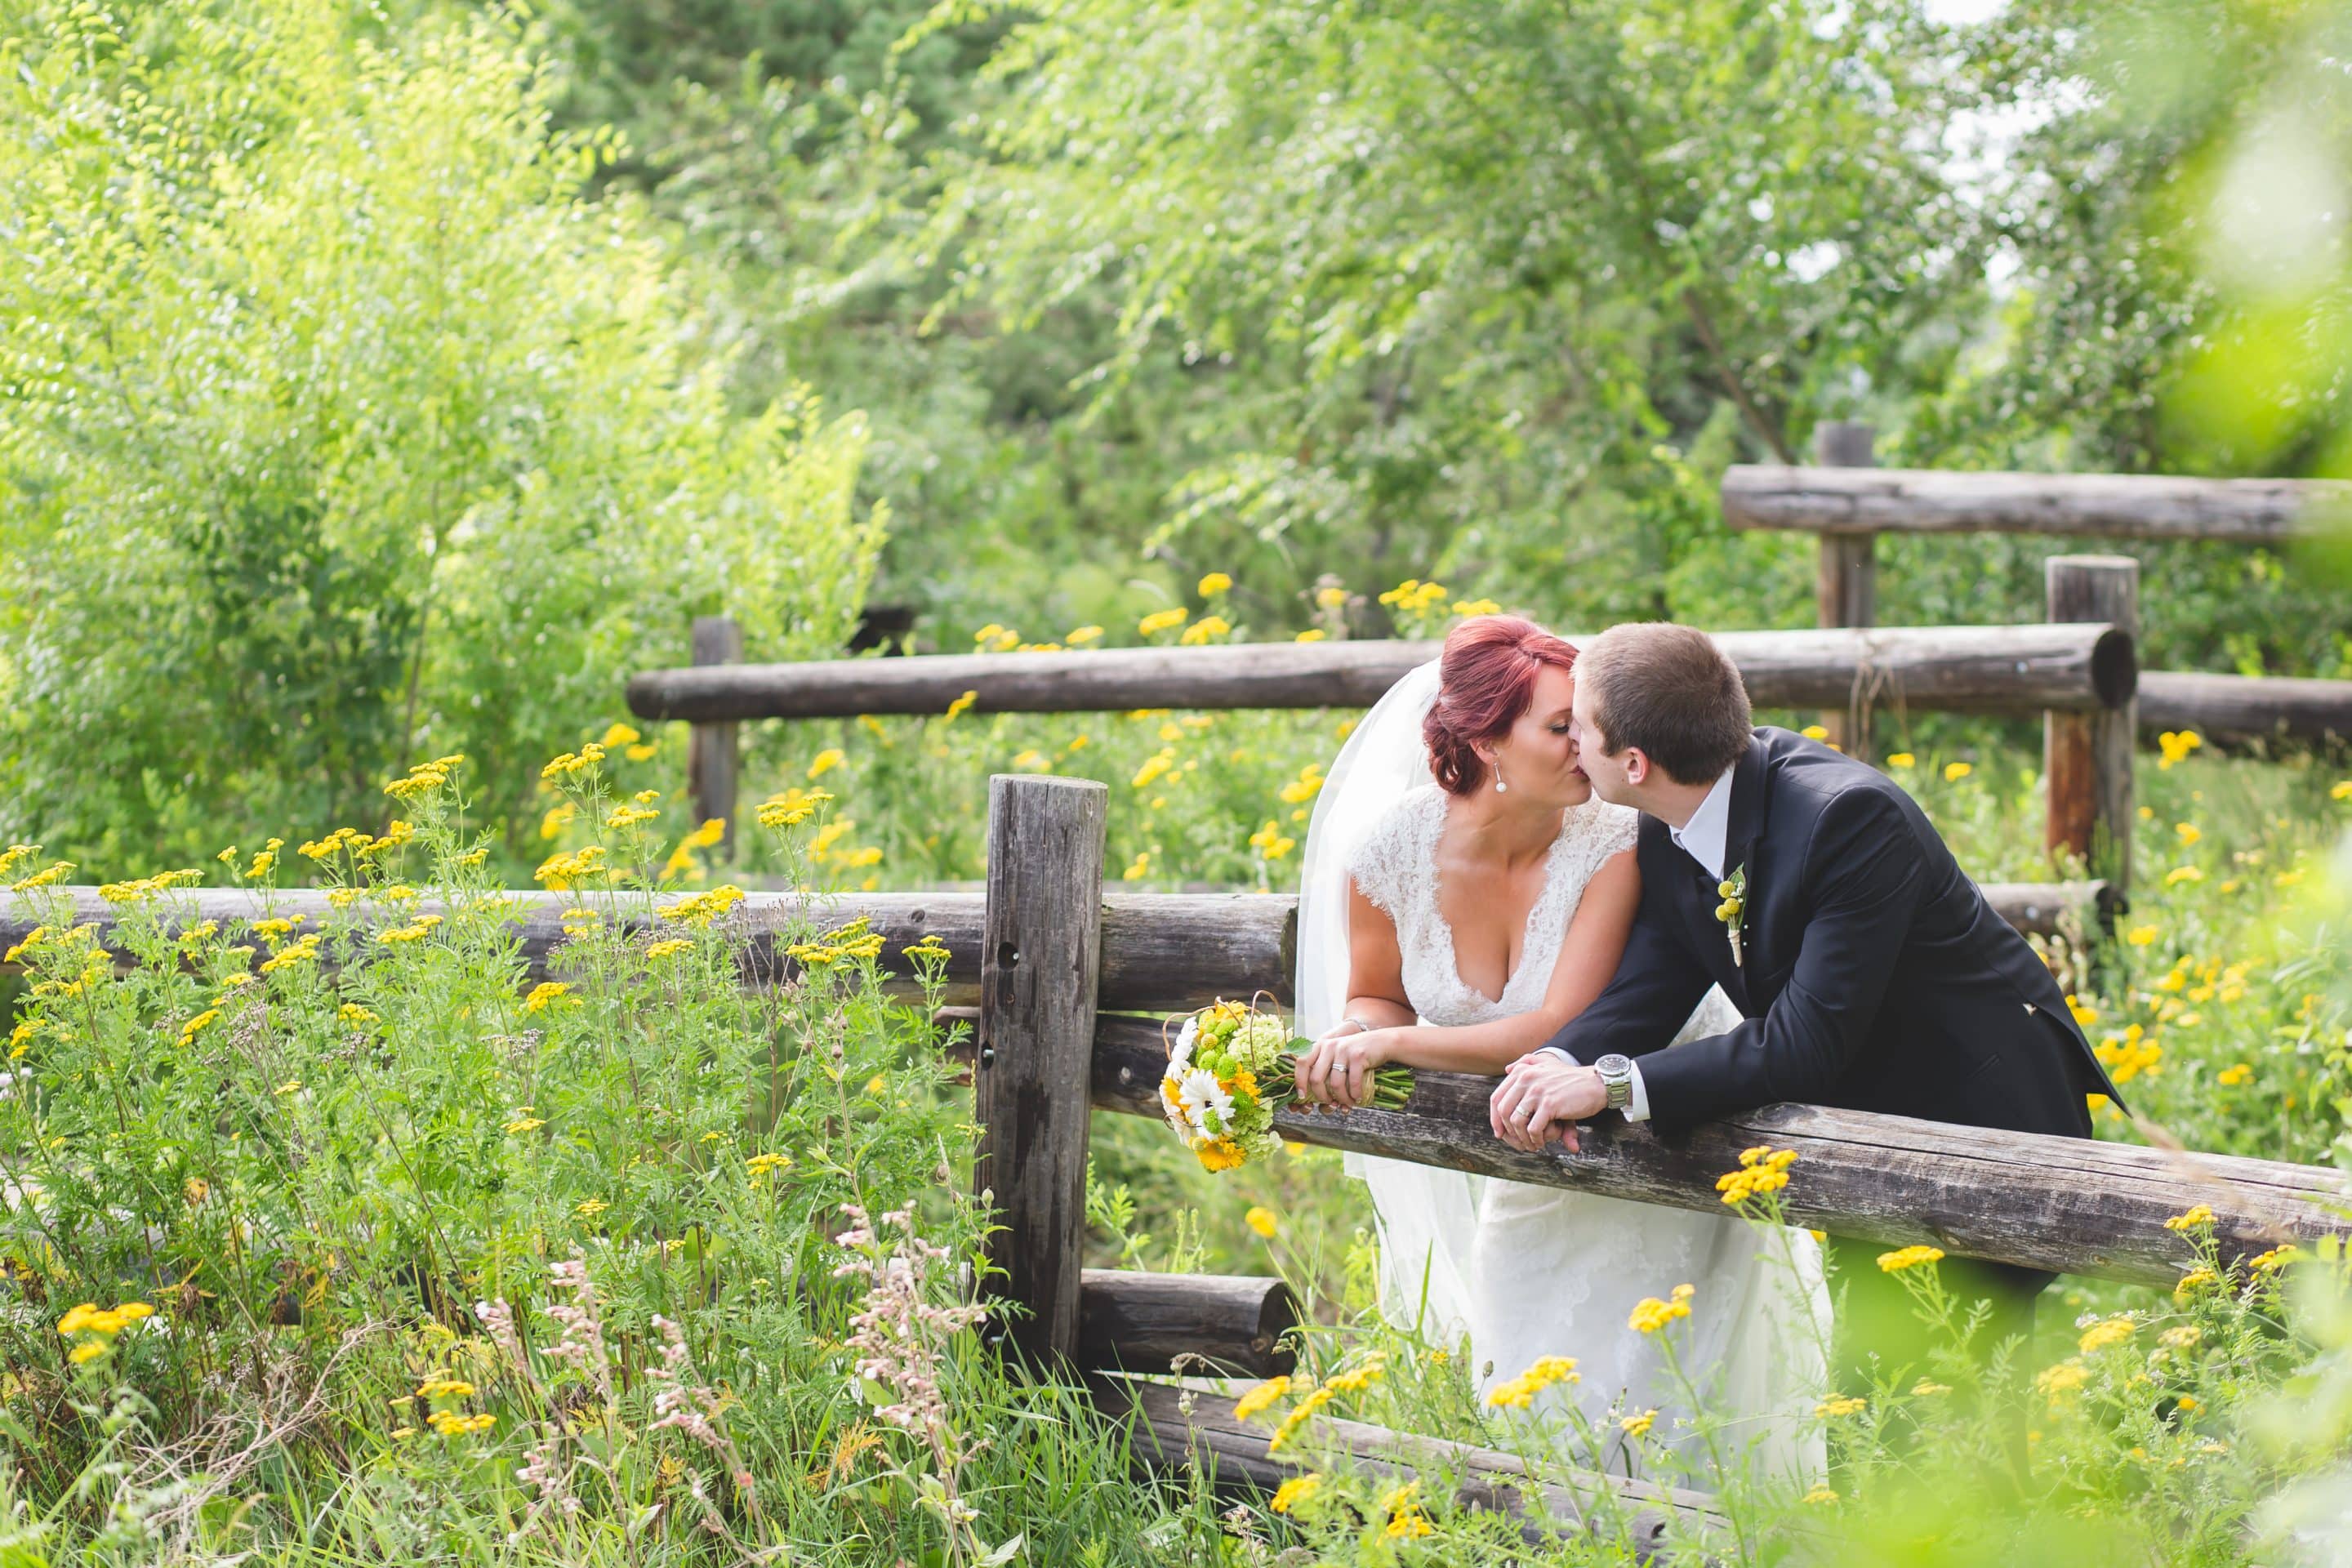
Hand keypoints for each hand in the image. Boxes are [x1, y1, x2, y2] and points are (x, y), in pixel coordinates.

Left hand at [1293, 1025, 1396, 1110]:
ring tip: (1348, 1103)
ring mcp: (1343, 1050)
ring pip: (1335, 1084)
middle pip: (1316, 1078)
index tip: (1302, 1097)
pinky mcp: (1358, 1055)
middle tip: (1330, 1104)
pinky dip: (1355, 1094)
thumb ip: (1324, 1068)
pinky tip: (1358, 1098)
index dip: (1299, 1082)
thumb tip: (1310, 1095)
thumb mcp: (1337, 1056)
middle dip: (1322, 1097)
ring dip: (1342, 1099)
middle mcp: (1329, 1046)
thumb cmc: (1356, 1055)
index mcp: (1320, 1046)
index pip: (1301, 1063)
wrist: (1382, 1042)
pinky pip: (1353, 1082)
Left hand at [1488, 1053, 1606, 1152]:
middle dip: (1508, 1131)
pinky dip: (1535, 1139)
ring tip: (1532, 1144)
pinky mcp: (1550, 1104)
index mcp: (1522, 1071)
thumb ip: (1527, 1062)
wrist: (1596, 1084)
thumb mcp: (1547, 1065)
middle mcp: (1526, 1079)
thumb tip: (1507, 1068)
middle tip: (1518, 1142)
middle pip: (1503, 1111)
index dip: (1495, 1118)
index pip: (1497, 1098)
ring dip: (1522, 1138)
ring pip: (1516, 1121)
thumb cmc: (1571, 1079)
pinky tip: (1541, 1142)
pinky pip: (1533, 1128)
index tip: (1500, 1133)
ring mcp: (1537, 1091)